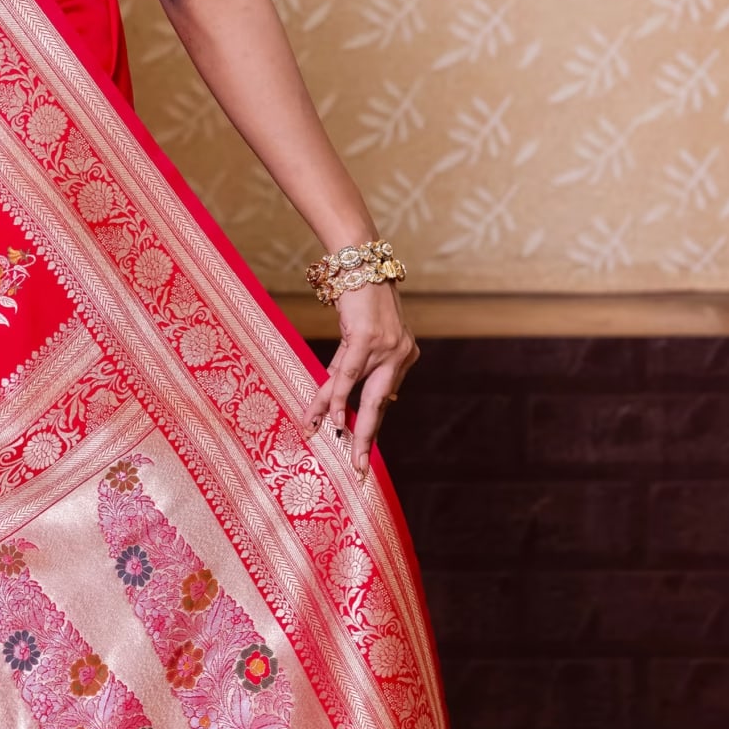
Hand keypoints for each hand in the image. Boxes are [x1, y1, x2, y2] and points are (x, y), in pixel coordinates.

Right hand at [302, 282, 417, 481]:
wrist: (363, 261)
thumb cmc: (360, 296)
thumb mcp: (362, 333)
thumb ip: (356, 362)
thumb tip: (338, 393)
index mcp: (404, 356)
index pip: (383, 398)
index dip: (370, 425)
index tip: (361, 449)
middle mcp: (401, 355)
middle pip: (379, 406)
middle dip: (366, 439)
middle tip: (358, 467)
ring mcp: (386, 348)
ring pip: (356, 392)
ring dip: (338, 418)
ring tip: (324, 438)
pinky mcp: (367, 339)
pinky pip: (347, 375)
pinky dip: (335, 396)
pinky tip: (329, 416)